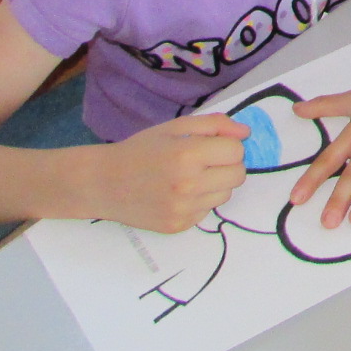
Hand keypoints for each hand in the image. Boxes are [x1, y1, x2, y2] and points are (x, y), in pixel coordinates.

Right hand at [90, 113, 247, 233]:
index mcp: (188, 154)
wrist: (104, 183)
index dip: (228, 145)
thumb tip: (245, 132)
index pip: (236, 151)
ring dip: (216, 184)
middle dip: (227, 165)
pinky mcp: (179, 226)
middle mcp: (188, 184)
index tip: (213, 145)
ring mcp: (184, 209)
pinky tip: (178, 194)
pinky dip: (200, 201)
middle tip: (205, 161)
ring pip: (226, 195)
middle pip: (238, 175)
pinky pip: (207, 211)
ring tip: (190, 177)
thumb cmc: (141, 150)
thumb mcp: (175, 127)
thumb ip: (214, 124)